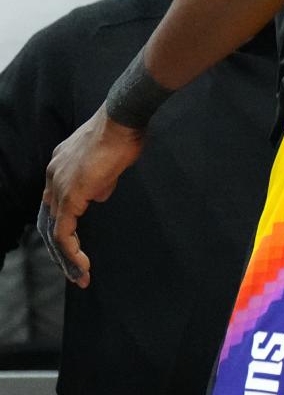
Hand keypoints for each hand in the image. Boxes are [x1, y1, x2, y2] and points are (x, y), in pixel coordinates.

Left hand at [39, 105, 144, 287]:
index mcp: (60, 163)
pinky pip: (64, 233)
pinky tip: (83, 266)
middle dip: (62, 247)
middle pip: (50, 218)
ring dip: (67, 256)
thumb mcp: (109, 160)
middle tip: (74, 268)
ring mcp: (59, 185)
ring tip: (81, 274)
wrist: (123, 120)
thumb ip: (100, 179)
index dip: (64, 222)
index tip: (76, 241)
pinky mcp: (70, 197)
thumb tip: (99, 194)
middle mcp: (53, 174)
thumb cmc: (123, 133)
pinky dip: (72, 252)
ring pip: (55, 230)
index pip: (55, 200)